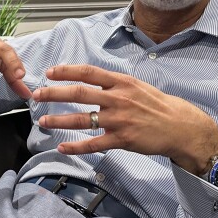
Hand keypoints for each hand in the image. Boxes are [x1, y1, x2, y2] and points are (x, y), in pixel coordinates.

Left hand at [32, 64, 217, 174]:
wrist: (181, 127)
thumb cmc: (158, 106)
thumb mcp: (137, 86)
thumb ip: (113, 84)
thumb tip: (89, 80)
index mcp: (122, 82)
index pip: (89, 72)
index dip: (67, 71)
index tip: (50, 72)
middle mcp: (119, 99)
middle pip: (80, 93)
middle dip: (54, 94)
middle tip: (36, 95)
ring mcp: (120, 120)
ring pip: (82, 119)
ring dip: (59, 120)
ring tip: (42, 121)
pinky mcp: (122, 139)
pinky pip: (93, 143)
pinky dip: (75, 146)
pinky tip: (62, 146)